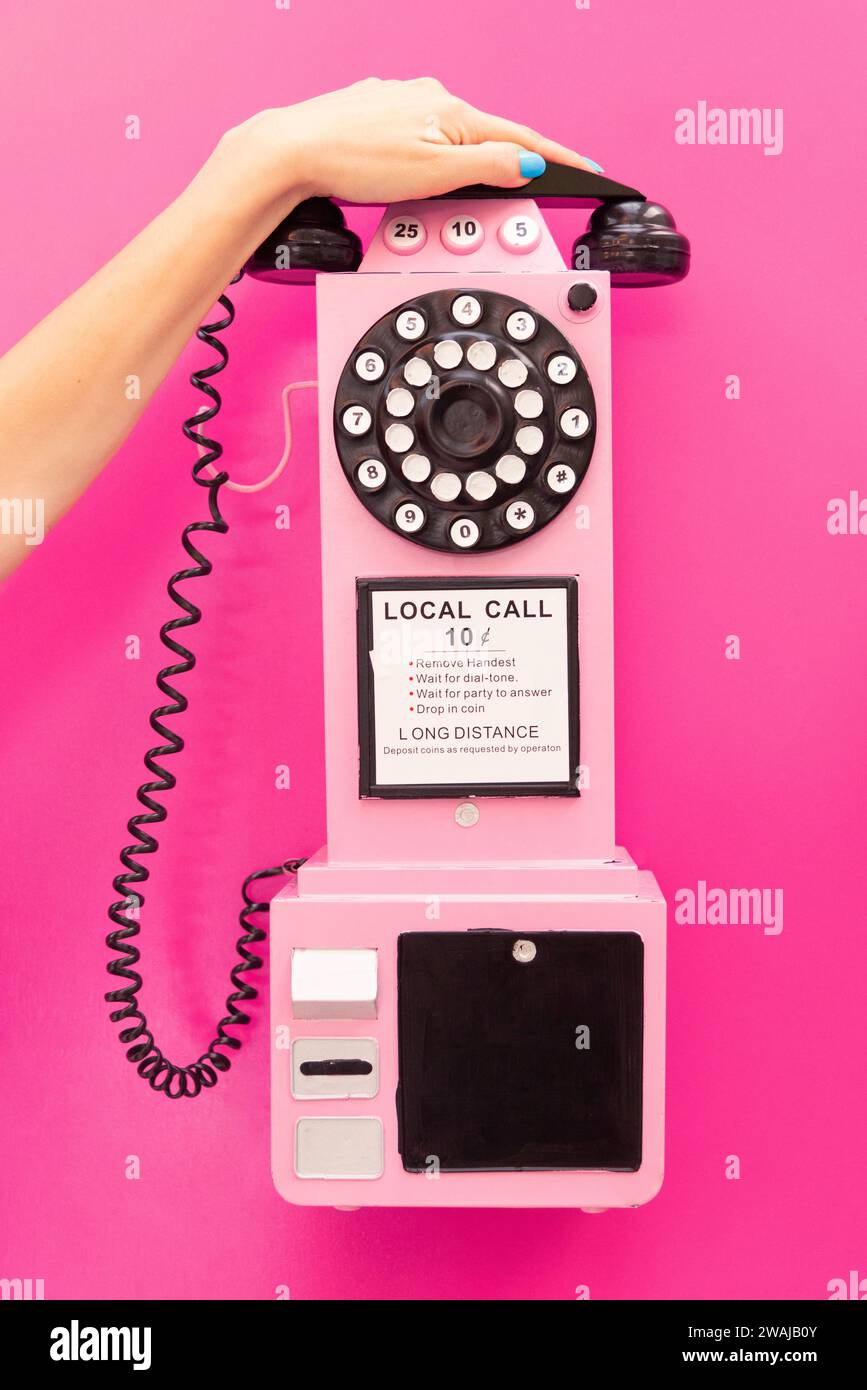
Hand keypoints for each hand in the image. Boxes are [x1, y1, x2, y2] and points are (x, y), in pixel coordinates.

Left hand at [220, 77, 601, 214]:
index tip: (589, 170)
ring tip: (433, 197)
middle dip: (497, 170)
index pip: (520, 140)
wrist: (291, 152)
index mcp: (452, 111)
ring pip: (445, 140)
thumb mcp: (434, 174)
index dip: (557, 159)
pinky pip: (415, 139)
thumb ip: (487, 168)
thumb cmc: (353, 161)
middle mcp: (428, 97)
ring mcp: (399, 103)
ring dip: (453, 168)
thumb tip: (527, 164)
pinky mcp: (374, 115)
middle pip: (483, 139)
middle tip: (507, 203)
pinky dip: (422, 160)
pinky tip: (404, 176)